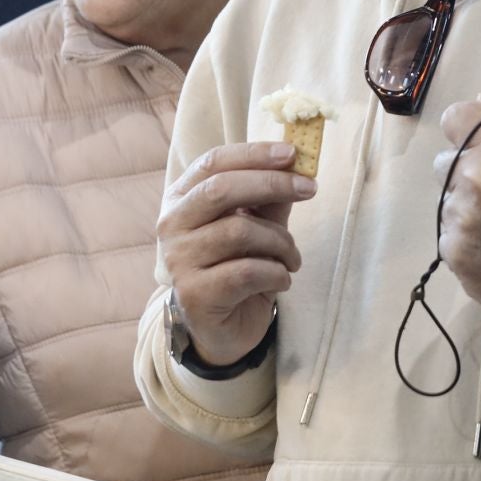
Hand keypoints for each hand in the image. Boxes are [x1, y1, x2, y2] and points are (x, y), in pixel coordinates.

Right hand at [158, 142, 314, 364]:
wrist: (223, 327)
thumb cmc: (238, 266)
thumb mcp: (256, 224)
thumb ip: (269, 196)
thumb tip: (296, 162)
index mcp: (181, 198)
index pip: (213, 162)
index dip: (254, 154)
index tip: (293, 153)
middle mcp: (171, 225)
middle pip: (221, 190)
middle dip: (272, 184)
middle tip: (310, 188)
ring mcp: (178, 260)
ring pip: (239, 232)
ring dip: (280, 242)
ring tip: (292, 258)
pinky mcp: (195, 294)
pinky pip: (247, 271)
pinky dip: (276, 272)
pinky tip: (282, 279)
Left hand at [435, 91, 480, 325]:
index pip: (454, 117)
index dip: (470, 129)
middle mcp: (475, 179)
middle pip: (445, 161)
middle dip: (469, 169)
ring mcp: (462, 219)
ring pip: (447, 200)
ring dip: (468, 207)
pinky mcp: (456, 255)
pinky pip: (449, 235)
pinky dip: (468, 239)